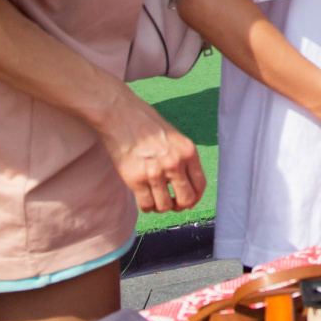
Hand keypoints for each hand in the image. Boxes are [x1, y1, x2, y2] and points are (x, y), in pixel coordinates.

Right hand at [92, 88, 206, 213]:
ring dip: (161, 207)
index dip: (196, 197)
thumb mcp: (174, 136)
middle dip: (180, 205)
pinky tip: (144, 198)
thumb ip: (182, 158)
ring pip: (165, 206)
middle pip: (186, 199)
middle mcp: (174, 163)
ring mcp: (155, 172)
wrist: (120, 113)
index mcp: (188, 152)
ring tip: (155, 198)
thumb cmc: (146, 122)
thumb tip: (186, 185)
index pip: (200, 184)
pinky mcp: (135, 179)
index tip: (189, 201)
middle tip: (172, 204)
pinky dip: (146, 207)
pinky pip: (146, 205)